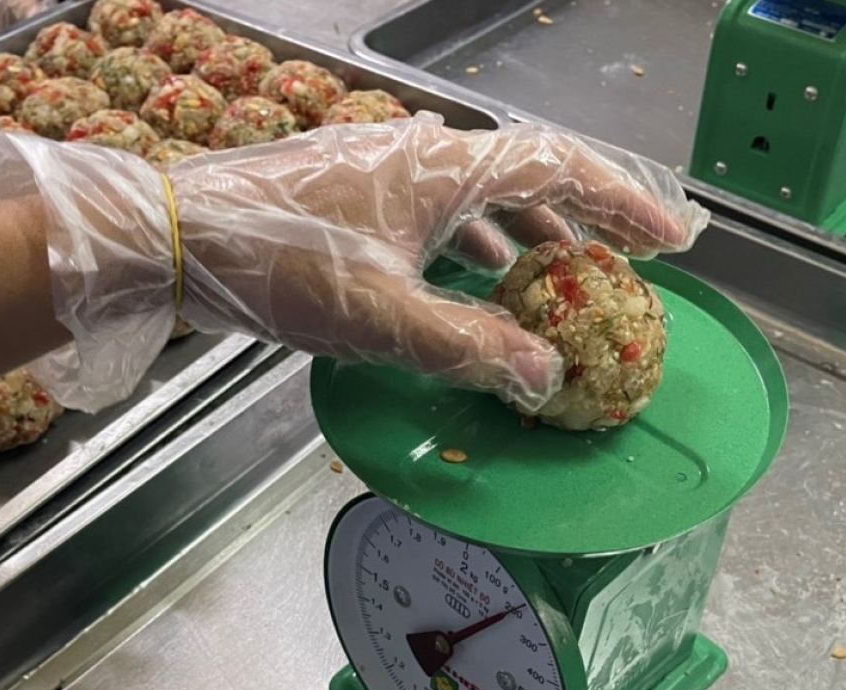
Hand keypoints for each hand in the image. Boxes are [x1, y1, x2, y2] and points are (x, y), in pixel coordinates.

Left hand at [0, 116, 706, 412]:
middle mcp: (419, 154)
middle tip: (619, 265)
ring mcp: (379, 170)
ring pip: (475, 197)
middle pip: (524, 177)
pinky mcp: (347, 195)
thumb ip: (471, 350)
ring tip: (553, 282)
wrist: (174, 241)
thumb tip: (545, 379)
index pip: (561, 167)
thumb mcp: (384, 319)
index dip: (624, 201)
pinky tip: (464, 287)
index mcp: (443, 168)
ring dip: (521, 238)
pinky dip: (465, 248)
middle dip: (579, 220)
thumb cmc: (278, 268)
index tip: (670, 240)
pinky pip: (431, 214)